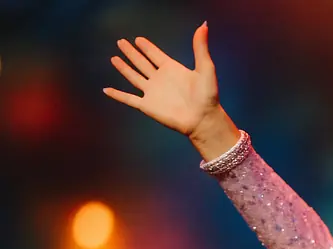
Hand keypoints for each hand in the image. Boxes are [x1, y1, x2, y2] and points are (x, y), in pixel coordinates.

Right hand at [104, 23, 236, 155]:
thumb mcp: (205, 67)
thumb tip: (204, 25)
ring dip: (124, 68)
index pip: (155, 55)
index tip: (138, 39)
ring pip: (134, 77)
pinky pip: (128, 99)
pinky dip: (117, 95)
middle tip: (121, 41)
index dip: (147, 47)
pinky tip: (106, 90)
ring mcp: (152, 92)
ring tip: (114, 58)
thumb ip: (200, 47)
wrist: (203, 119)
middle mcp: (160, 79)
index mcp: (172, 69)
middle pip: (141, 62)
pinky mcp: (147, 105)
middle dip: (131, 52)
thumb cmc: (207, 95)